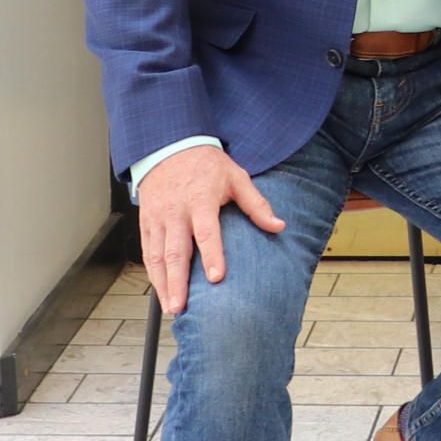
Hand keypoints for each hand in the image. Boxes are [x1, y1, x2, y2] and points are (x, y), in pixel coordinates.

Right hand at [137, 148, 284, 313]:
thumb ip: (257, 204)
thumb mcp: (237, 177)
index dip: (212, 255)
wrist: (171, 148)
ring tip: (172, 307)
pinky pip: (148, 252)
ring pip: (158, 256)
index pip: (206, 231)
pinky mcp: (147, 223)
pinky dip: (153, 273)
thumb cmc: (208, 165)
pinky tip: (161, 290)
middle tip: (182, 307)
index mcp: (201, 199)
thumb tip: (278, 226)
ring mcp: (158, 218)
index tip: (216, 277)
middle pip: (176, 251)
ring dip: (163, 284)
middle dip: (178, 281)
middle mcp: (176, 212)